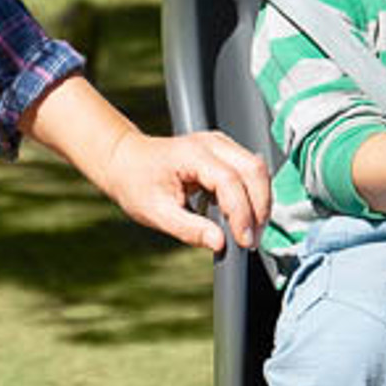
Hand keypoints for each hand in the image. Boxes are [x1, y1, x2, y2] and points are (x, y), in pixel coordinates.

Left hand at [91, 125, 271, 253]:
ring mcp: (220, 144)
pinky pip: (250, 170)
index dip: (242, 214)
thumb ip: (189, 229)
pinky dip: (254, 194)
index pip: (230, 182)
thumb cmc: (136, 183)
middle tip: (251, 239)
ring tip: (250, 231)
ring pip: (258, 168)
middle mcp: (211, 143)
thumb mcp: (156, 213)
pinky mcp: (225, 152)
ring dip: (261, 201)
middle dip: (260, 207)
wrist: (125, 162)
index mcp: (192, 154)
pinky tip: (244, 216)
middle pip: (254, 170)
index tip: (244, 241)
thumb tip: (219, 243)